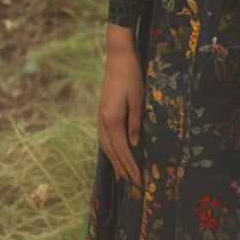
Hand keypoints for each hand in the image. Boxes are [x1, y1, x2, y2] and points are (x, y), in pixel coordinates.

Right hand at [97, 24, 143, 185]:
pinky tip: (115, 150)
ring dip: (114, 160)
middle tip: (131, 183)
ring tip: (122, 174)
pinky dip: (110, 148)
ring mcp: (100, 115)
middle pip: (111, 150)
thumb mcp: (138, 98)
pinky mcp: (102, 110)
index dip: (130, 166)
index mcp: (112, 119)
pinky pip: (105, 136)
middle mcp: (103, 120)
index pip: (121, 150)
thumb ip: (135, 122)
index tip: (138, 180)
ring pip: (105, 144)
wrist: (118, 56)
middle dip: (121, 168)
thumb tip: (134, 143)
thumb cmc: (131, 75)